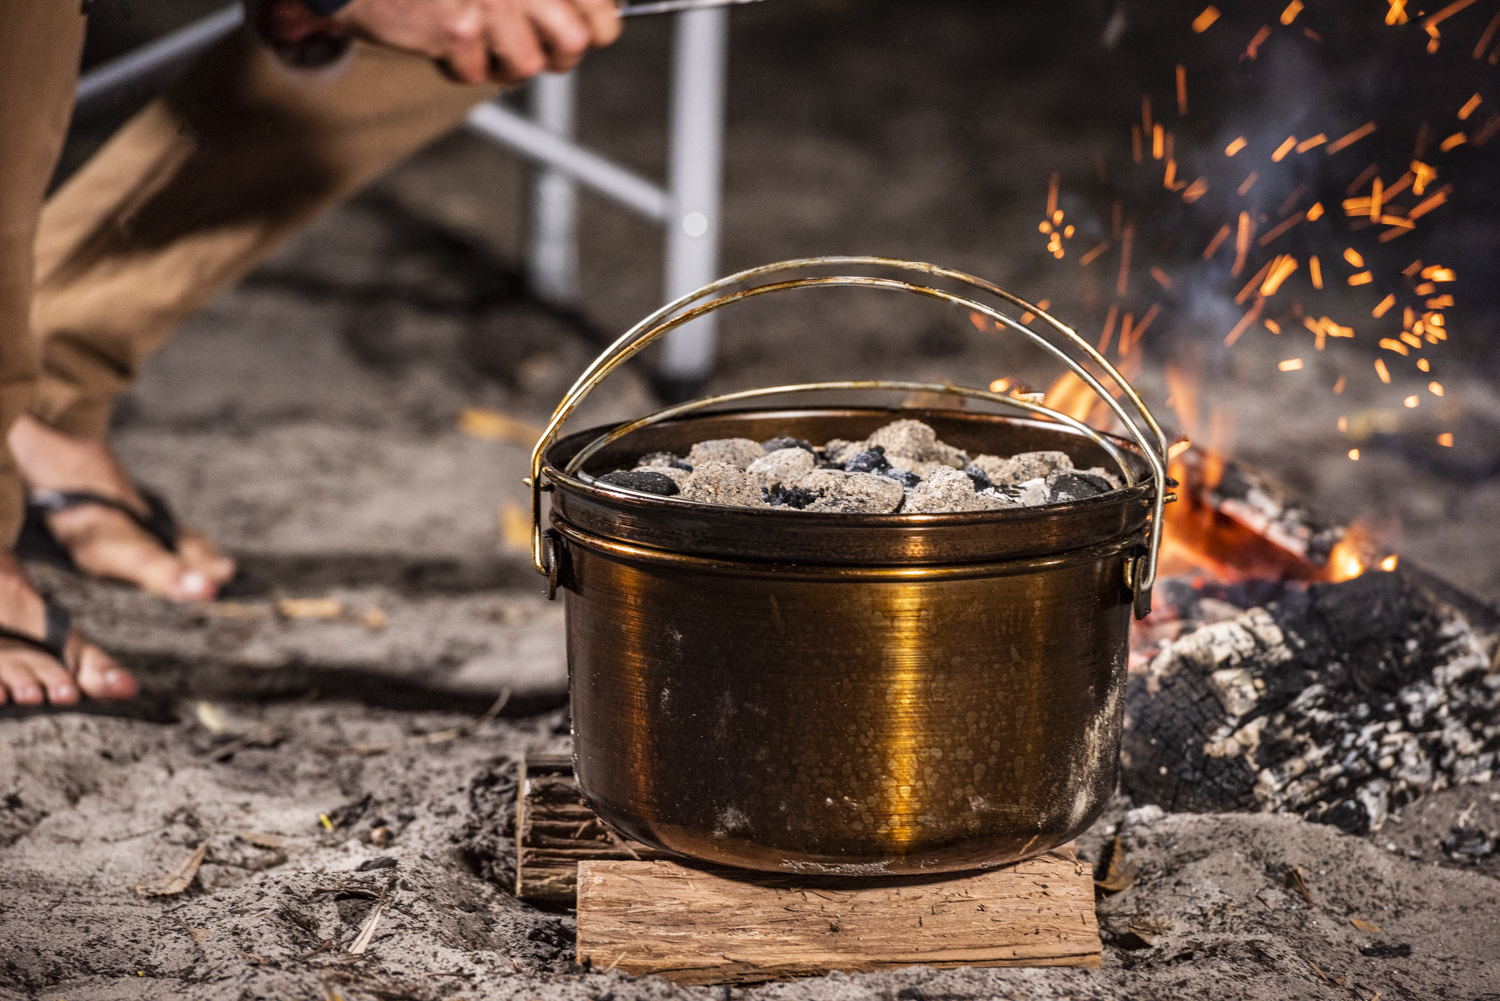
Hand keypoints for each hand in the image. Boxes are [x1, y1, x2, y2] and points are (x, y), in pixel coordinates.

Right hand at [335, 0, 621, 83]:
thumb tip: (603, 18)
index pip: (603, 10)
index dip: (596, 26)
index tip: (581, 27)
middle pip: (573, 44)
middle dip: (553, 54)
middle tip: (527, 42)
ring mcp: (493, 1)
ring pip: (528, 65)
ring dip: (502, 62)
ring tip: (477, 37)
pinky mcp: (458, 27)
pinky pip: (477, 73)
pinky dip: (458, 65)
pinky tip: (440, 36)